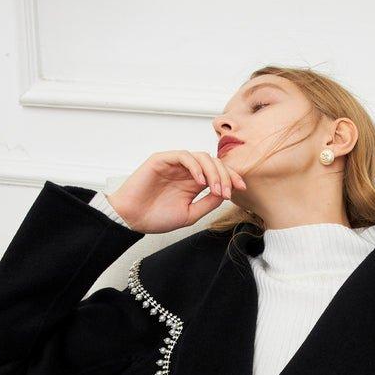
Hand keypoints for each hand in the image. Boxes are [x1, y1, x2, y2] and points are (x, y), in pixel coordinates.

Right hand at [107, 150, 246, 234]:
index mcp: (193, 182)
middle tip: (228, 192)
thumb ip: (208, 203)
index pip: (218, 173)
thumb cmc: (156, 217)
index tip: (241, 188)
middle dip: (225, 175)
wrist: (132, 219)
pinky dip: (195, 166)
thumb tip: (225, 193)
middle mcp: (186, 171)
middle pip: (214, 163)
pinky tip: (201, 181)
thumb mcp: (190, 214)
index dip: (231, 177)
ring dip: (213, 171)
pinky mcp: (162, 159)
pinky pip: (184, 156)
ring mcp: (174, 163)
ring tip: (215, 188)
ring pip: (201, 157)